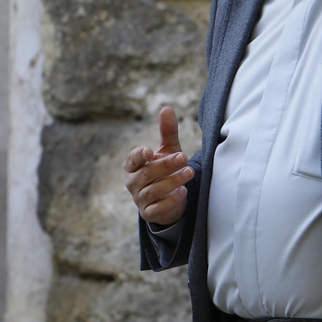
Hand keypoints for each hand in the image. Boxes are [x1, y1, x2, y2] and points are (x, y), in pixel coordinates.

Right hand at [123, 106, 193, 227]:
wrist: (168, 199)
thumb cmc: (164, 170)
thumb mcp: (167, 150)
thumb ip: (167, 131)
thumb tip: (167, 108)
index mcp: (133, 166)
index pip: (132, 160)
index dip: (139, 155)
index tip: (150, 151)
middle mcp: (133, 182)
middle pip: (147, 174)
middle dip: (166, 165)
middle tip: (184, 157)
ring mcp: (139, 199)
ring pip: (153, 191)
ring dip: (172, 181)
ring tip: (189, 173)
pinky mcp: (149, 213)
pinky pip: (157, 209)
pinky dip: (170, 201)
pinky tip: (182, 192)